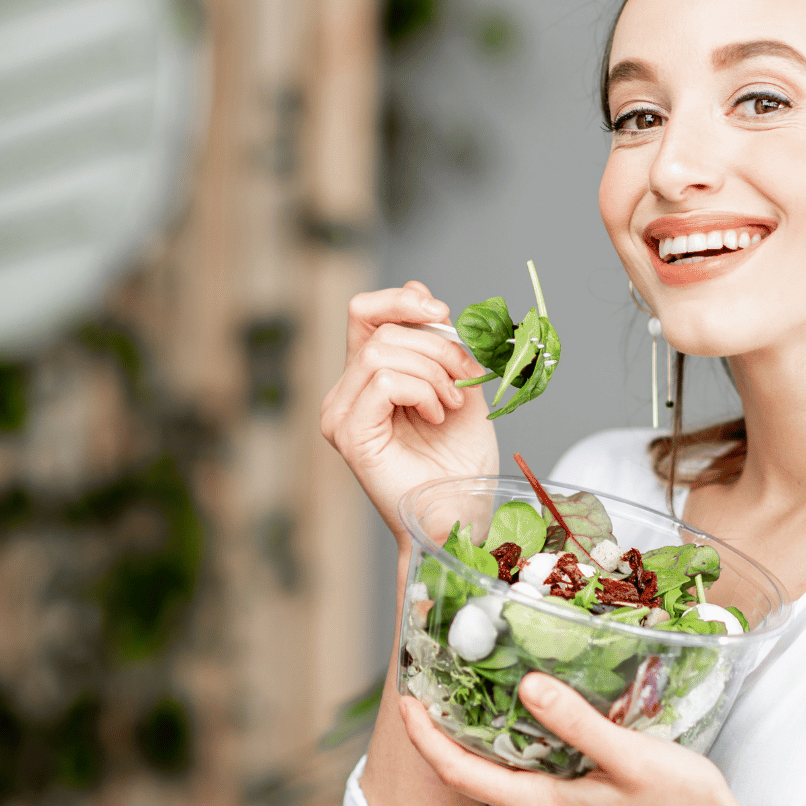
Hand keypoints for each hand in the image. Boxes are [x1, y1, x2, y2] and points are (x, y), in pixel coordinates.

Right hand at [321, 281, 498, 536]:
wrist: (461, 515)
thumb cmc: (460, 464)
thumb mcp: (460, 384)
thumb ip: (440, 342)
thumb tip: (417, 290)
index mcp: (367, 379)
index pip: (365, 313)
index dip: (402, 301)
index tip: (442, 313)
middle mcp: (345, 394)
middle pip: (381, 330)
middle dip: (436, 346)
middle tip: (465, 380)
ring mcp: (341, 414)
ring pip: (381, 352)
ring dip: (433, 372)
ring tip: (451, 404)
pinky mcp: (349, 434)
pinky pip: (383, 381)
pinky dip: (422, 390)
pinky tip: (436, 416)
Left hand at [399, 672, 801, 805]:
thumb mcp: (629, 756)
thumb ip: (574, 723)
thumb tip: (526, 688)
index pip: (460, 775)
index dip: (426, 738)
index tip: (406, 700)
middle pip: (478, 777)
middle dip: (454, 732)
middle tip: (443, 680)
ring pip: (509, 780)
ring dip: (493, 740)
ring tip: (486, 690)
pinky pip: (536, 786)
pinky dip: (526, 753)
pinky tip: (540, 722)